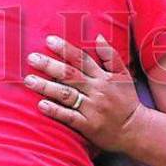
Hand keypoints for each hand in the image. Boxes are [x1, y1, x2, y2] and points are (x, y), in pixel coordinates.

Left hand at [24, 34, 147, 151]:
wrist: (136, 129)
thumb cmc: (127, 101)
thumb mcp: (124, 75)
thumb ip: (111, 56)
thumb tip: (98, 36)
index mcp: (104, 77)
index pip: (82, 59)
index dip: (65, 49)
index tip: (49, 41)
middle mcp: (97, 91)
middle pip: (71, 75)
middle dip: (50, 65)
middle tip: (31, 58)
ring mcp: (92, 108)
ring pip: (67, 94)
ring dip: (46, 87)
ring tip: (29, 80)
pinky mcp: (88, 125)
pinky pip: (69, 117)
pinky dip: (55, 110)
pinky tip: (41, 104)